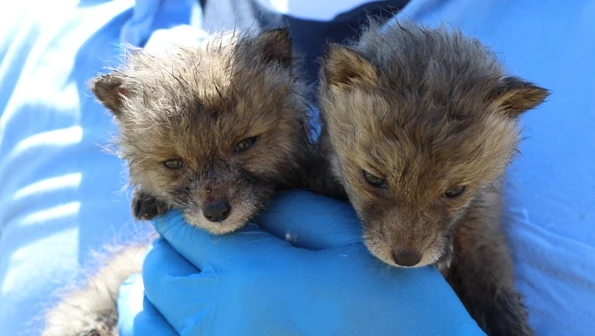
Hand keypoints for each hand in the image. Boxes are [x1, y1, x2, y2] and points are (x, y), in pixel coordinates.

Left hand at [117, 190, 484, 334]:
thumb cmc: (394, 308)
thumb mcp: (351, 244)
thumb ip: (293, 211)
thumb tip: (248, 196)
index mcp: (251, 272)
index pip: (187, 227)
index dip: (189, 212)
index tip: (202, 208)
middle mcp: (218, 317)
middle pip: (160, 269)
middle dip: (173, 247)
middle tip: (200, 242)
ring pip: (147, 315)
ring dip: (155, 290)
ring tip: (178, 278)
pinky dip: (152, 329)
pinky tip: (173, 319)